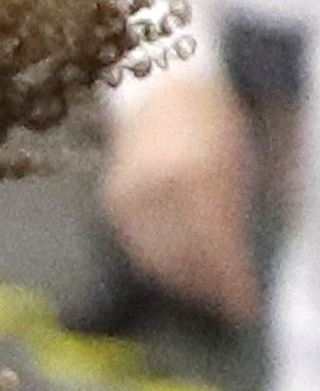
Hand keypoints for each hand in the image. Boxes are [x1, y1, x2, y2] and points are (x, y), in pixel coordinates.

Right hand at [103, 70, 256, 321]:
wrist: (164, 83)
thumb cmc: (218, 115)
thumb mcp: (252, 153)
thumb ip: (261, 199)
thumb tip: (275, 245)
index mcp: (201, 176)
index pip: (217, 249)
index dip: (231, 284)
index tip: (247, 307)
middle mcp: (160, 190)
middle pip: (184, 262)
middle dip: (208, 290)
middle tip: (228, 307)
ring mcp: (132, 196)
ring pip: (154, 260)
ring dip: (181, 284)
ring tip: (204, 296)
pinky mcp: (114, 200)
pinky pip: (134, 247)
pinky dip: (156, 265)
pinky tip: (176, 273)